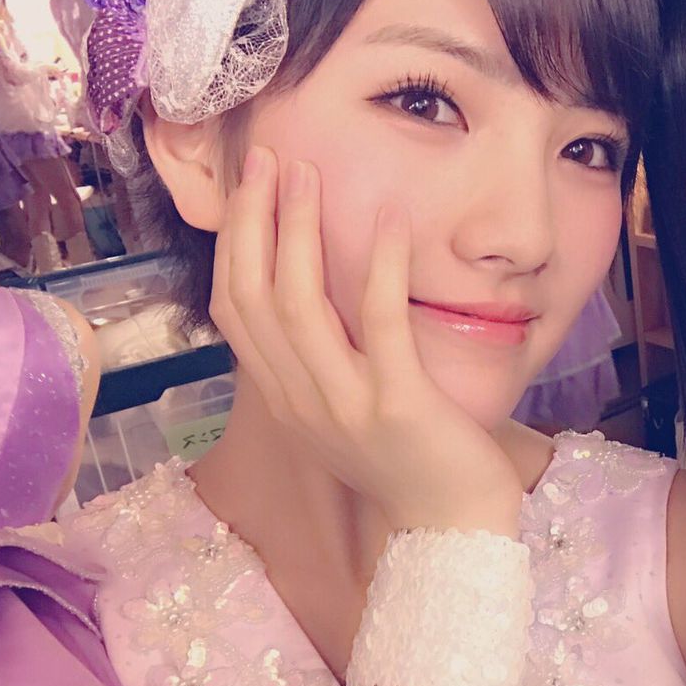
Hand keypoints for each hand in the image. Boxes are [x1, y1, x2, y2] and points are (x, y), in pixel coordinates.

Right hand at [209, 146, 523, 533]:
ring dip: (298, 230)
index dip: (236, 243)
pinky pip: (379, 321)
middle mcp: (299, 401)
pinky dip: (380, 266)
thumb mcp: (344, 413)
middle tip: (268, 157)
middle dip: (255, 220)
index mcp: (284, 400)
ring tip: (307, 172)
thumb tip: (312, 293)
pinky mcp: (396, 403)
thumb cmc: (408, 462)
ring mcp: (343, 404)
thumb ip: (319, 363)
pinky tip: (391, 219)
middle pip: (254, 295)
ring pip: (298, 303)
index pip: (234, 310)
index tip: (248, 187)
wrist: (452, 528)